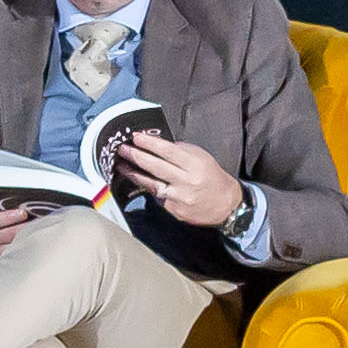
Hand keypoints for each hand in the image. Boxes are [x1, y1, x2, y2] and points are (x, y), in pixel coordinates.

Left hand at [119, 125, 245, 228]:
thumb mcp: (201, 157)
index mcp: (194, 165)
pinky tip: (138, 181)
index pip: (167, 151)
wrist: (225, 205)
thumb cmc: (211, 177)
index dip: (149, 143)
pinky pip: (156, 197)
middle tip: (122, 148)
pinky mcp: (174, 210)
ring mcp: (179, 198)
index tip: (136, 137)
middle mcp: (186, 182)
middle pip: (155, 167)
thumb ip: (180, 150)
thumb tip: (157, 144)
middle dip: (135, 156)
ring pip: (150, 183)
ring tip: (121, 164)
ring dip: (133, 173)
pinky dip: (147, 188)